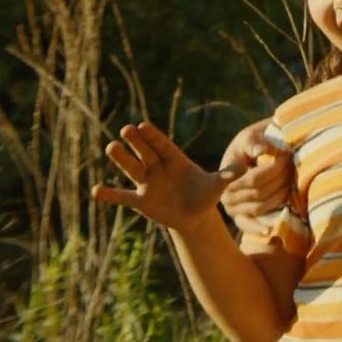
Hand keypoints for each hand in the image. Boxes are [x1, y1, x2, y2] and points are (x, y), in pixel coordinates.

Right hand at [93, 122, 241, 233]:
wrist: (195, 216)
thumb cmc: (206, 195)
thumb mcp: (218, 185)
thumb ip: (228, 175)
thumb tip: (245, 167)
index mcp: (176, 160)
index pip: (163, 146)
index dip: (153, 136)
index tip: (142, 125)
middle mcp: (159, 169)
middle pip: (146, 153)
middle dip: (137, 143)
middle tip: (125, 129)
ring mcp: (148, 184)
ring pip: (133, 169)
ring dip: (122, 160)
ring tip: (111, 147)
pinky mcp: (142, 201)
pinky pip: (124, 197)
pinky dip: (111, 195)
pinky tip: (96, 191)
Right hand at [218, 120, 292, 235]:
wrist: (247, 157)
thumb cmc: (249, 145)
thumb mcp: (249, 138)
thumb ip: (253, 142)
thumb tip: (261, 151)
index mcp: (226, 177)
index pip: (254, 179)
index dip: (273, 169)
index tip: (285, 157)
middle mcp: (227, 198)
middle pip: (261, 194)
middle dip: (280, 180)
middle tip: (291, 166)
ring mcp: (235, 210)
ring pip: (263, 206)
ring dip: (281, 194)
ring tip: (290, 180)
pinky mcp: (243, 219)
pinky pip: (250, 226)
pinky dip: (261, 227)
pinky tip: (274, 227)